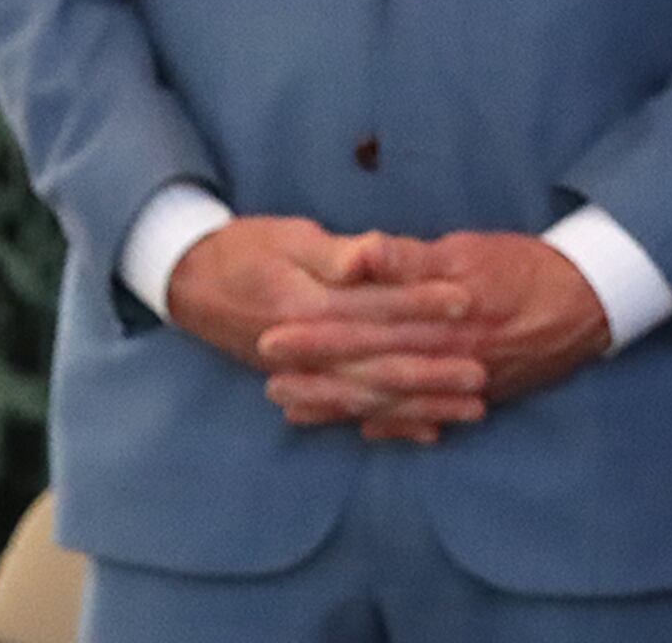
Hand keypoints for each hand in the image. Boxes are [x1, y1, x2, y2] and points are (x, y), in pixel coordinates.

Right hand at [166, 216, 484, 442]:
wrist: (188, 281)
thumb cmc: (245, 249)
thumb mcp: (289, 239)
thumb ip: (335, 253)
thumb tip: (369, 255)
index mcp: (303, 307)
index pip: (372, 308)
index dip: (421, 303)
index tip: (468, 301)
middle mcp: (302, 350)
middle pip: (376, 365)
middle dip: (432, 373)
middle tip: (483, 376)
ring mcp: (302, 373)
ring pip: (369, 398)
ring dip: (421, 406)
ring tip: (471, 410)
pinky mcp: (304, 383)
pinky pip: (350, 411)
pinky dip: (389, 423)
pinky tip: (427, 432)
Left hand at [261, 231, 610, 439]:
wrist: (592, 302)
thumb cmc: (527, 268)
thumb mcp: (469, 251)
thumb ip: (410, 259)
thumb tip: (360, 255)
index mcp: (438, 320)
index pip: (364, 329)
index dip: (316, 335)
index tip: (272, 337)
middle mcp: (445, 361)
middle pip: (369, 371)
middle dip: (316, 377)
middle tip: (266, 379)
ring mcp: (460, 386)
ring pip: (390, 402)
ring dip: (340, 405)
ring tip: (293, 406)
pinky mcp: (477, 398)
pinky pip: (425, 417)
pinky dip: (391, 426)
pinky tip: (360, 428)